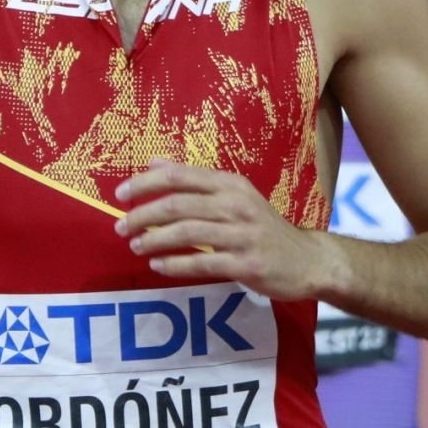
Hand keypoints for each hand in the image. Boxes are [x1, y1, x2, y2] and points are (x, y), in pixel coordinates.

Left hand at [115, 161, 327, 299]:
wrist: (308, 259)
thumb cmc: (263, 226)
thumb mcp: (234, 195)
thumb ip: (194, 180)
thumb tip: (153, 162)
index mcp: (231, 184)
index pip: (180, 176)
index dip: (145, 183)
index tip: (120, 194)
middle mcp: (236, 205)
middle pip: (177, 205)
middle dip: (142, 215)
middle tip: (120, 227)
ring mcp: (243, 235)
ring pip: (187, 233)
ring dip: (154, 239)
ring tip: (135, 245)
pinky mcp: (247, 264)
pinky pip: (202, 263)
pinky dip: (175, 264)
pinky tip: (157, 265)